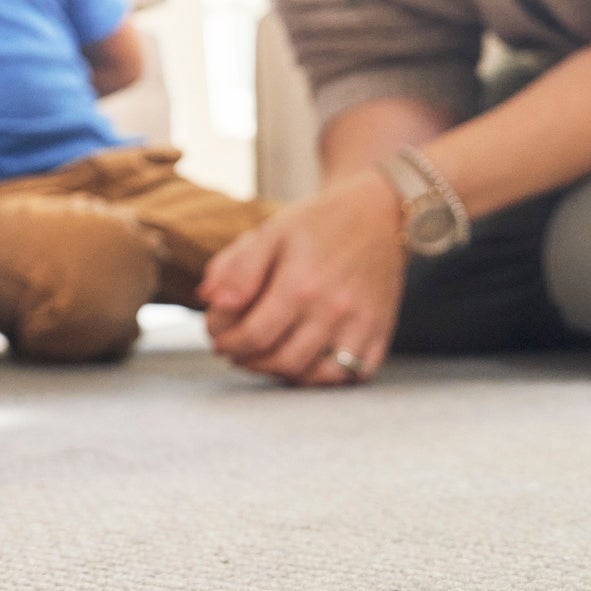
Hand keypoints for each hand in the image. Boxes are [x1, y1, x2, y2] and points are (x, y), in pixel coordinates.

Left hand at [198, 169, 405, 386]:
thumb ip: (237, 268)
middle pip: (282, 361)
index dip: (227, 342)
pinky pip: (356, 374)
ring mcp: (361, 323)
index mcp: (300, 284)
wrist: (375, 213)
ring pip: (318, 376)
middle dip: (249, 361)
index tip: (216, 336)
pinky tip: (305, 361)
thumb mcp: (270, 233)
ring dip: (284, 374)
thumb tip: (209, 300)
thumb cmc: (315, 224)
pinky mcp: (381, 330)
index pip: (253, 336)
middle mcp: (333, 309)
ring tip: (264, 357)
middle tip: (234, 351)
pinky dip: (327, 377)